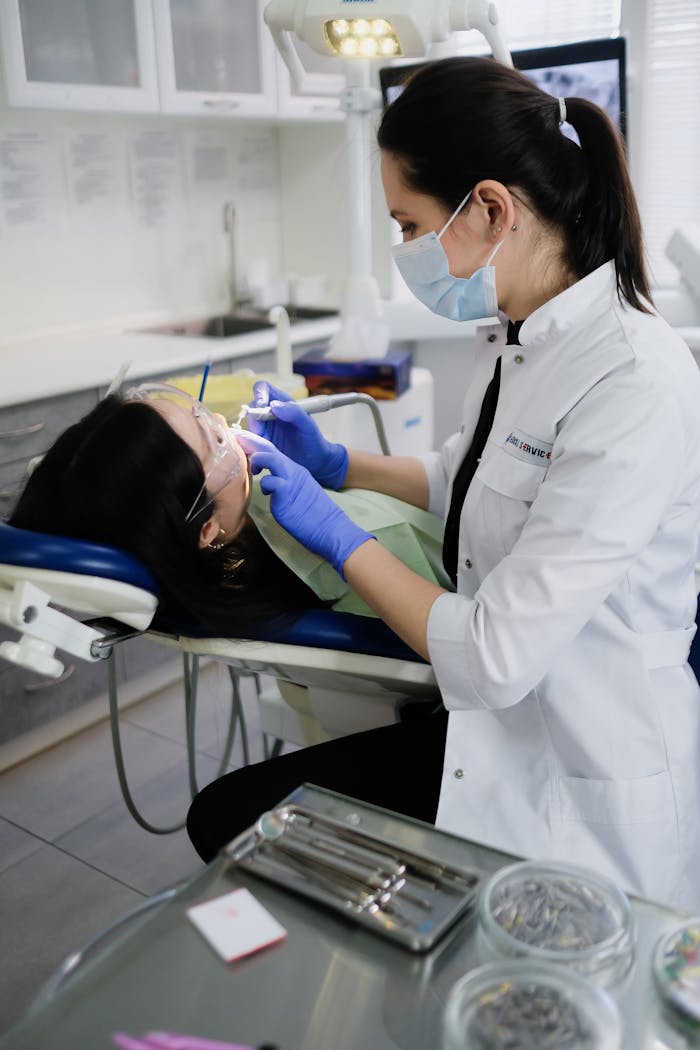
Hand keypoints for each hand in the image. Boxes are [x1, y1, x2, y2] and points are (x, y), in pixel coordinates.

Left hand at [241, 433, 372, 577]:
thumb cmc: (315, 514)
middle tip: (235, 438)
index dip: (256, 444)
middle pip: (268, 448)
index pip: (273, 451)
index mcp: (295, 470)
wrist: (330, 527)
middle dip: (250, 442)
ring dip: (257, 459)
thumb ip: (286, 484)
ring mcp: (289, 481)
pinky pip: (269, 482)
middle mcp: (292, 471)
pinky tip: (268, 493)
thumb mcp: (300, 492)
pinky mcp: (286, 493)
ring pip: (269, 458)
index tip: (241, 440)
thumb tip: (271, 485)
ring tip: (254, 468)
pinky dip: (264, 485)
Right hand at [247, 381, 347, 489]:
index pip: (263, 388)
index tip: (261, 406)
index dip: (259, 394)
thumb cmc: (314, 442)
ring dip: (253, 437)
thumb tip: (274, 405)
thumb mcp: (309, 426)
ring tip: (266, 448)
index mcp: (282, 402)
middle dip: (255, 421)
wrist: (314, 463)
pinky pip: (248, 442)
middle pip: (251, 409)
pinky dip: (251, 448)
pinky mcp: (260, 443)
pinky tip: (262, 455)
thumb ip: (295, 413)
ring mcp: (264, 429)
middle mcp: (270, 413)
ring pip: (249, 427)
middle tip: (262, 434)